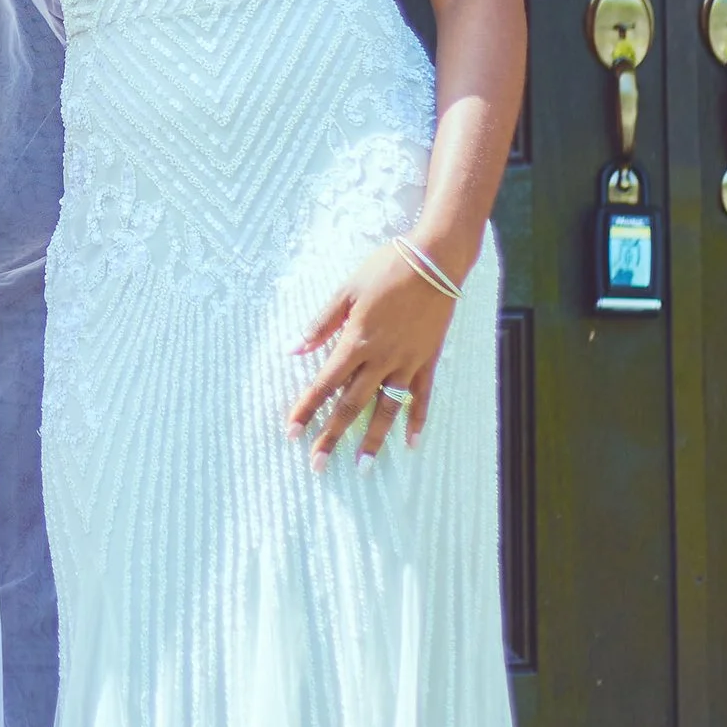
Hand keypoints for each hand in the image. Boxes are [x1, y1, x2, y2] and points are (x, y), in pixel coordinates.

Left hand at [286, 246, 457, 463]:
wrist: (434, 260)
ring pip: (386, 409)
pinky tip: (412, 442)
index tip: (291, 433)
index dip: (306, 410)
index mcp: (356, 342)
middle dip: (332, 436)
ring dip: (373, 439)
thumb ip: (321, 324)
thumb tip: (294, 349)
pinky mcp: (428, 360)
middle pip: (351, 406)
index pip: (324, 384)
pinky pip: (422, 396)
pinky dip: (417, 420)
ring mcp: (407, 363)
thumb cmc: (386, 269)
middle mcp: (381, 360)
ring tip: (363, 466)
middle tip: (318, 466)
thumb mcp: (346, 291)